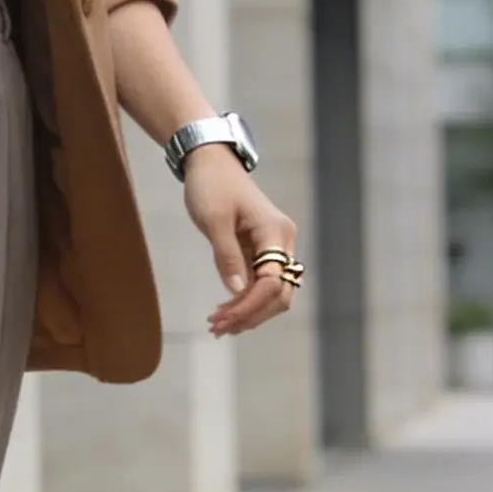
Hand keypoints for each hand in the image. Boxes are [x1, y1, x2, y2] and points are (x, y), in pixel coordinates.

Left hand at [181, 149, 299, 337]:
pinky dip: (244, 301)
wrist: (210, 163)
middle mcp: (282, 241)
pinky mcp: (261, 251)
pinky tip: (225, 313)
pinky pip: (260, 284)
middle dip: (251, 314)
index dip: (251, 306)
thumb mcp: (214, 220)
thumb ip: (227, 256)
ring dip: (248, 312)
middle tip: (218, 328)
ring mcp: (273, 247)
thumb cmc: (212, 185)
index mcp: (275, 232)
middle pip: (279, 293)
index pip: (272, 282)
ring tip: (218, 326)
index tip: (223, 319)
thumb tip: (238, 291)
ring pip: (272, 293)